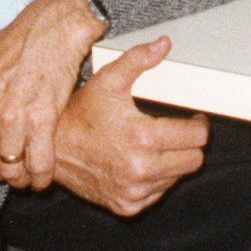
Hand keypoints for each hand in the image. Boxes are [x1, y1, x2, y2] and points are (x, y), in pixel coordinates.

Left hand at [0, 0, 104, 186]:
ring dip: (19, 177)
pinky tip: (42, 174)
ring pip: (11, 170)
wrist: (49, 30)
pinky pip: (40, 164)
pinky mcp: (43, 120)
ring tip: (25, 172)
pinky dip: (41, 176)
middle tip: (7, 167)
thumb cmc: (5, 44)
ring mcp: (14, 120)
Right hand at [50, 38, 208, 215]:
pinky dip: (155, 180)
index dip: (199, 126)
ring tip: (155, 146)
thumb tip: (163, 45)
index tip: (194, 120)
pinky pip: (158, 193)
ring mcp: (134, 191)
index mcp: (143, 138)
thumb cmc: (80, 114)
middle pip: (194, 160)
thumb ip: (138, 60)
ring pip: (177, 177)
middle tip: (178, 132)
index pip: (197, 138)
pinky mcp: (127, 205)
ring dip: (172, 162)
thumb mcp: (108, 81)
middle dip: (190, 144)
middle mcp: (141, 169)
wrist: (51, 149)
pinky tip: (140, 163)